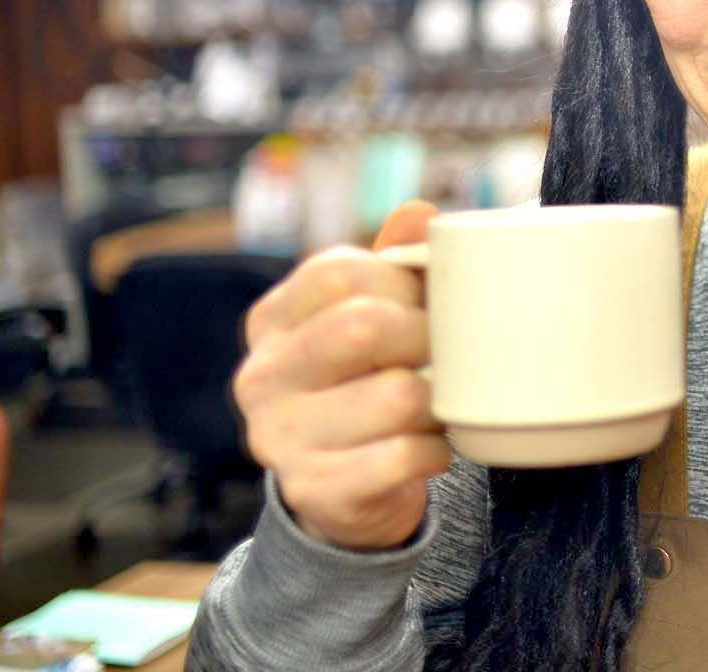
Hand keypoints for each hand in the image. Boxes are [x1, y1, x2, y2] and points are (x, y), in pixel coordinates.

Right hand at [233, 201, 451, 549]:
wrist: (341, 495)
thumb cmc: (364, 385)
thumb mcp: (368, 319)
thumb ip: (392, 264)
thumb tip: (418, 212)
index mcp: (271, 321)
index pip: (339, 272)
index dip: (401, 281)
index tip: (423, 302)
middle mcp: (261, 377)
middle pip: (365, 326)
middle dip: (426, 335)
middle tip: (446, 352)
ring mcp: (280, 438)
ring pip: (397, 394)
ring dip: (437, 400)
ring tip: (434, 405)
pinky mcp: (314, 490)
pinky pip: (404, 456)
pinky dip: (435, 450)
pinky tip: (430, 448)